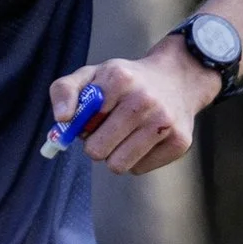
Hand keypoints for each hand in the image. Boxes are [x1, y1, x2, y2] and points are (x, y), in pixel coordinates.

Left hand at [47, 37, 222, 174]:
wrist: (177, 79)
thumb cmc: (126, 81)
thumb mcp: (91, 74)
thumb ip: (64, 90)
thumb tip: (62, 119)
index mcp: (118, 79)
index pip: (81, 126)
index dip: (83, 126)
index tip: (93, 118)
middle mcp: (144, 100)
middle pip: (97, 151)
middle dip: (97, 144)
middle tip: (109, 129)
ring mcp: (164, 122)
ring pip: (118, 165)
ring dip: (115, 155)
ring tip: (126, 134)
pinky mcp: (180, 142)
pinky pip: (139, 169)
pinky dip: (137, 158)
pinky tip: (145, 138)